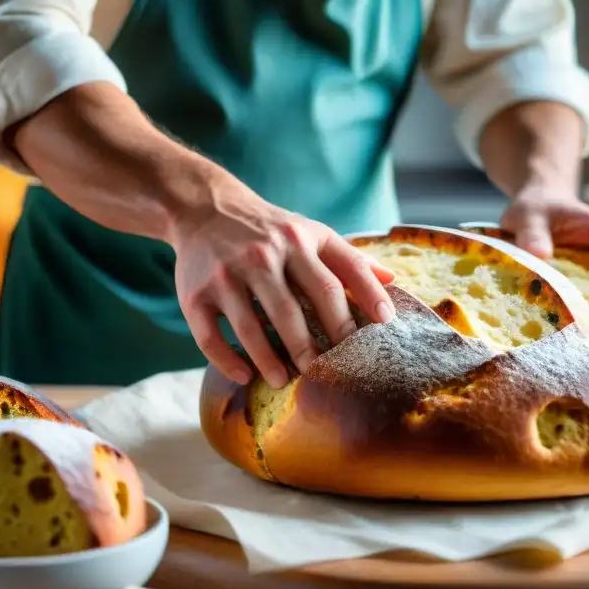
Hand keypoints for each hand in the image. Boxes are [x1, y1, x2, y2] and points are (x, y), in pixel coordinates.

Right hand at [168, 178, 395, 388]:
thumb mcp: (310, 232)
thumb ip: (348, 258)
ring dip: (270, 360)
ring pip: (251, 327)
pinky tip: (245, 375)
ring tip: (285, 381)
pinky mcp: (195, 293)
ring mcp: (227, 274)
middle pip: (295, 309)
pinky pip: (210, 336)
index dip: (366, 299)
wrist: (204, 208)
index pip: (339, 274)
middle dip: (314, 346)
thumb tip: (393, 281)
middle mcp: (263, 254)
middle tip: (327, 374)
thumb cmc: (270, 230)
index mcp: (299, 240)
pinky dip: (228, 360)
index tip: (384, 326)